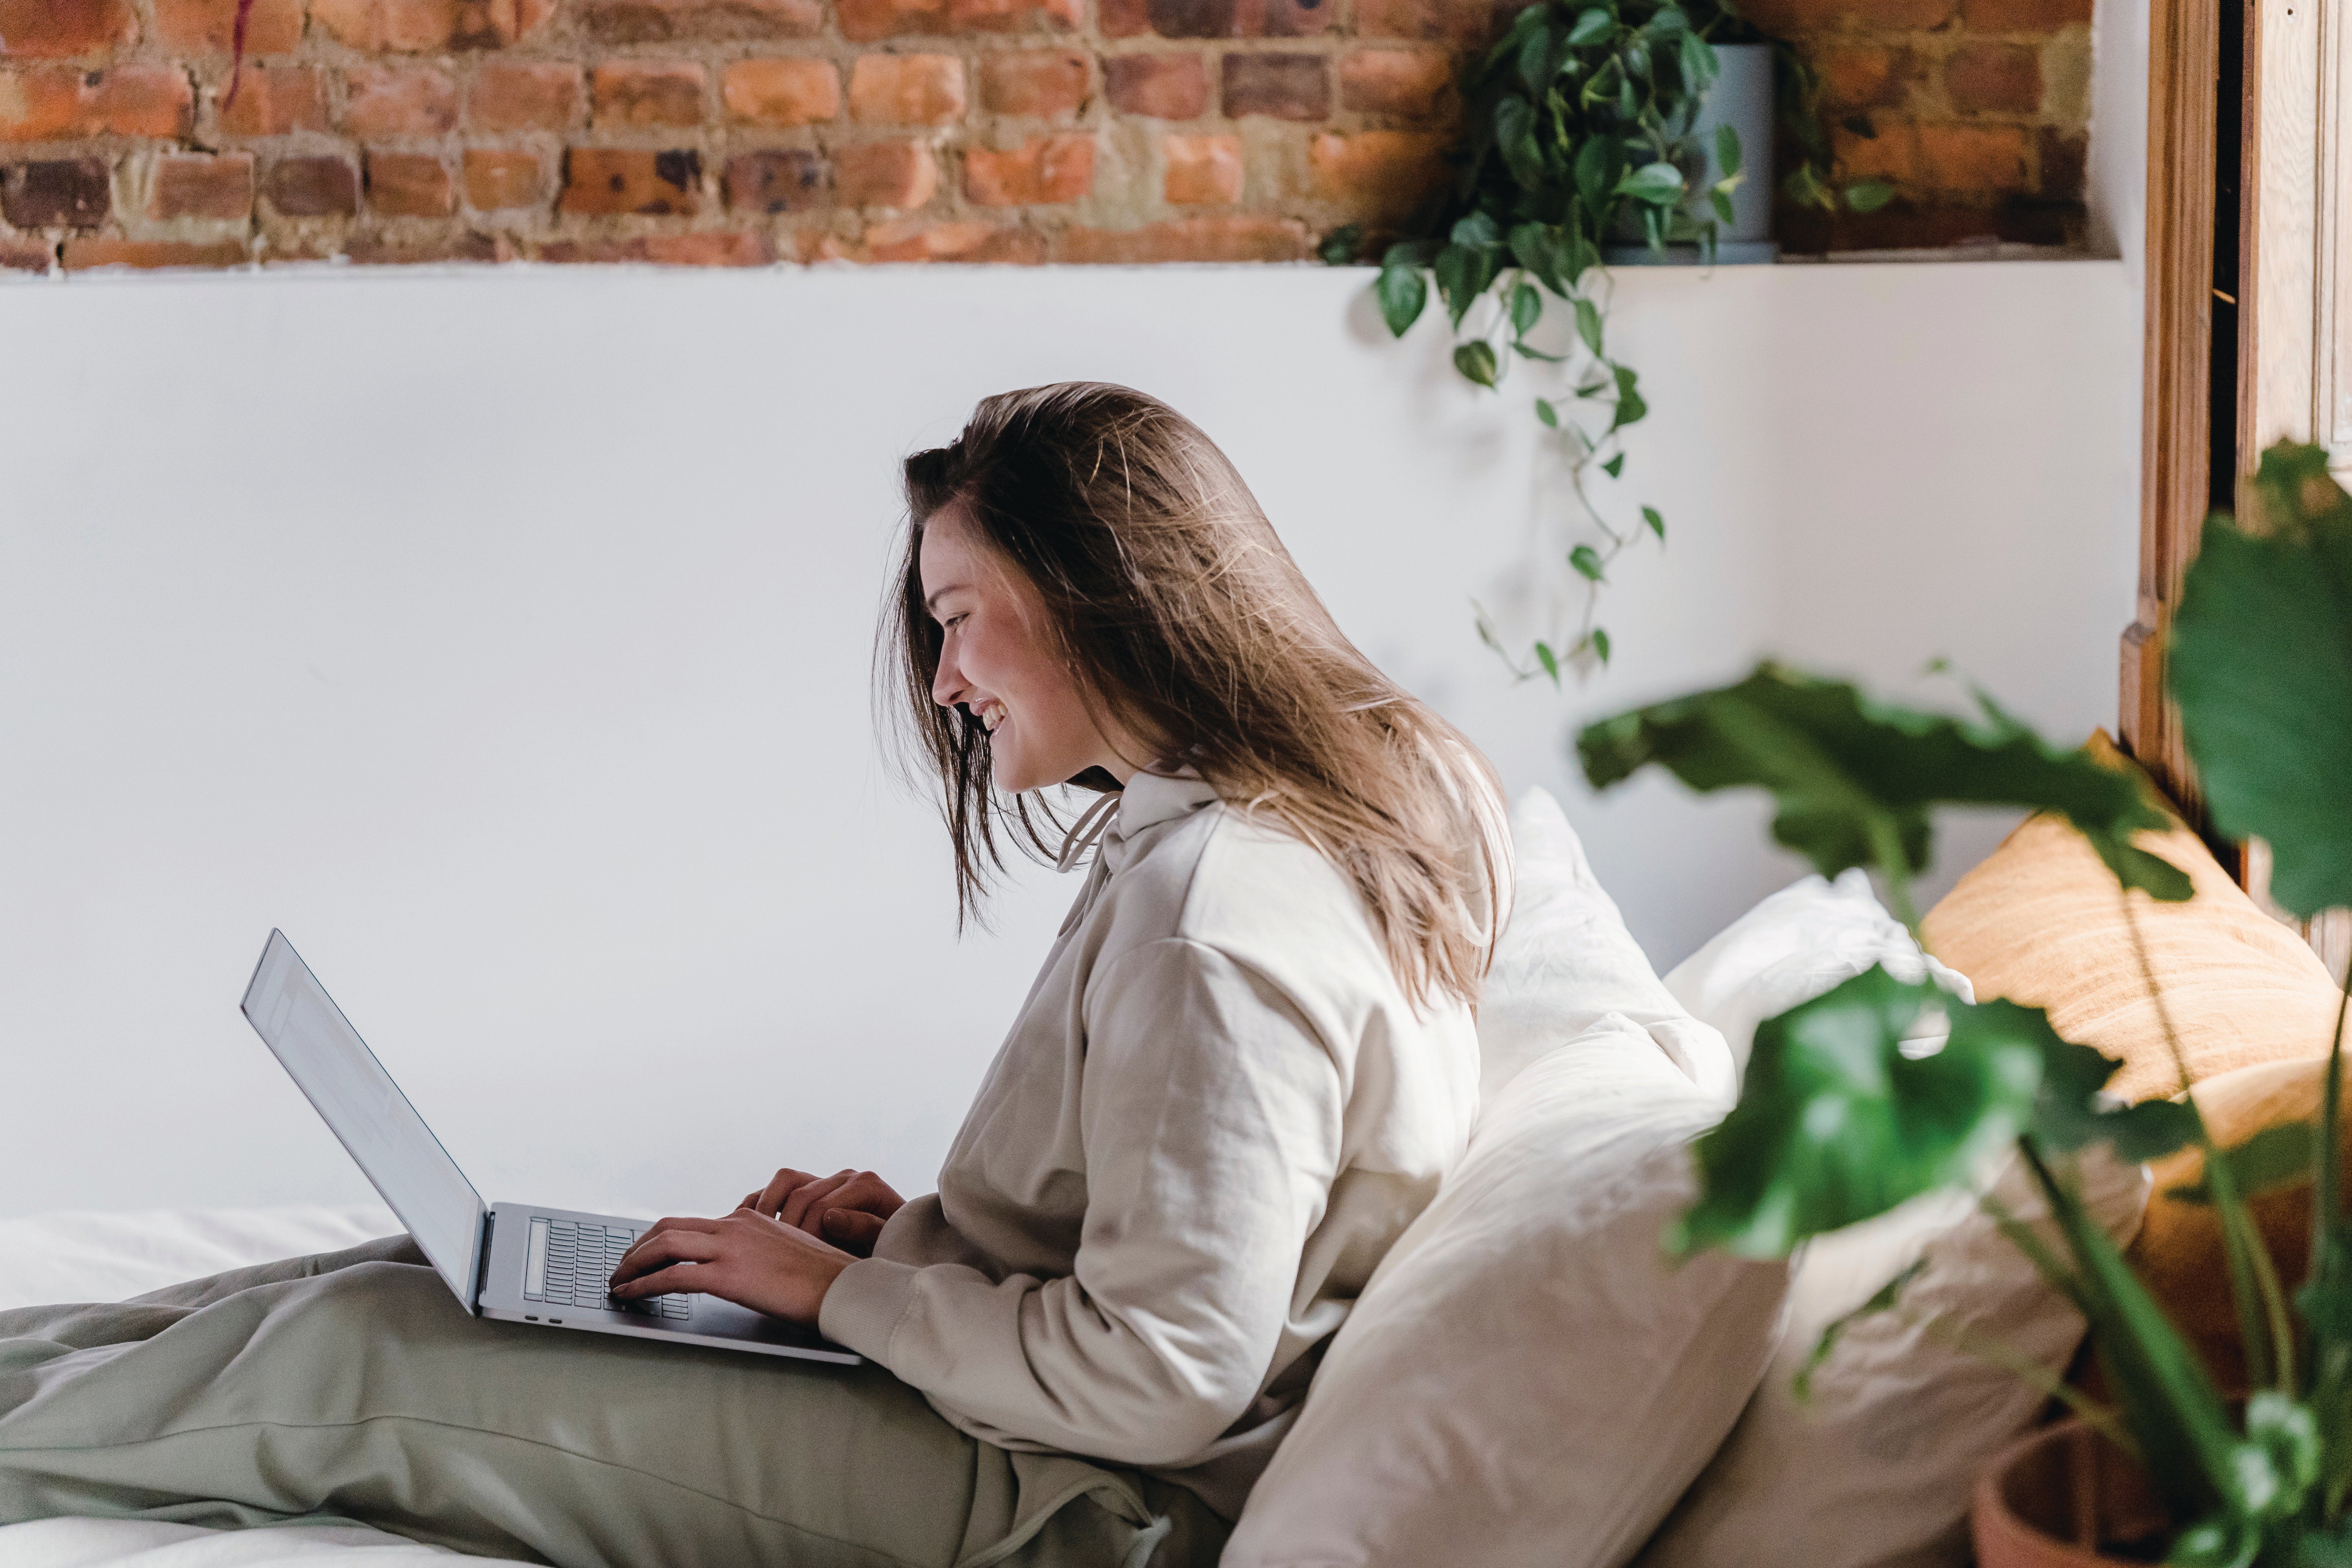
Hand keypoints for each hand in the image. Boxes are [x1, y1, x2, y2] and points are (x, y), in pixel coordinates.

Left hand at [608, 1210, 851, 1325]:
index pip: (691, 1222)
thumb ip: (757, 1251)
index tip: (644, 1254)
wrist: (845, 1287)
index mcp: (749, 1217)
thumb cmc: (824, 1277)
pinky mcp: (729, 1276)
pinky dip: (644, 1285)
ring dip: (632, 1264)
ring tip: (617, 1282)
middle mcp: (736, 1225)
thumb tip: (740, 1267)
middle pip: (669, 1227)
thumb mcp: (786, 1251)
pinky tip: (631, 1296)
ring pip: (664, 1245)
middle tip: (621, 1266)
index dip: (660, 1238)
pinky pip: (673, 1277)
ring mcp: (731, 1248)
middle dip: (637, 1247)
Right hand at [739, 1167, 905, 1258]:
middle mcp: (845, 1176)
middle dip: (787, 1229)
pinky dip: (762, 1199)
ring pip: (786, 1181)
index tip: (800, 1262)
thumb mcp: (886, 1240)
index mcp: (865, 1184)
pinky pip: (780, 1185)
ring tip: (759, 1236)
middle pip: (801, 1195)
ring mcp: (826, 1179)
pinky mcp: (811, 1186)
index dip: (807, 1237)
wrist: (898, 1241)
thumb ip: (864, 1227)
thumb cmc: (894, 1245)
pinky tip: (749, 1219)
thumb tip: (831, 1217)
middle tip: (778, 1256)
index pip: (822, 1208)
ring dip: (768, 1207)